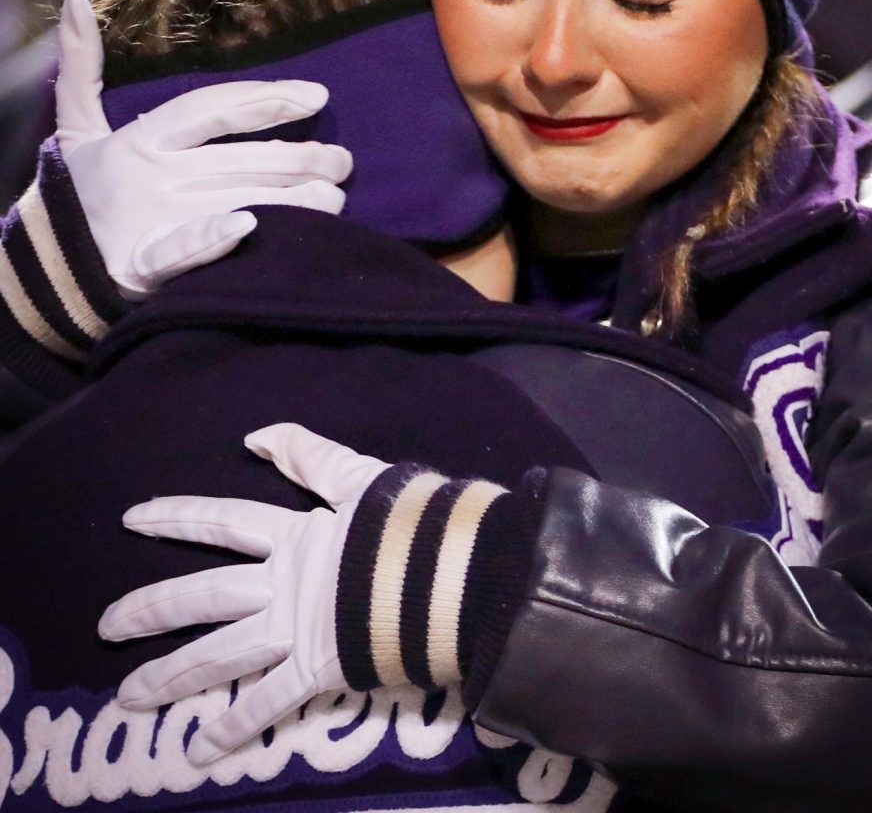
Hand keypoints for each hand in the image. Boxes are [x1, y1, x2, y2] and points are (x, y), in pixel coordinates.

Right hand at [55, 0, 352, 298]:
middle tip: (345, 159)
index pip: (214, 108)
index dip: (266, 99)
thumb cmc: (79, 191)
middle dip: (301, 158)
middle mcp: (150, 176)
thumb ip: (84, 65)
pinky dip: (214, 239)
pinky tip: (252, 229)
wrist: (47, 266)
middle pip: (241, 159)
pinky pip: (183, 249)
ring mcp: (148, 219)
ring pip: (235, 201)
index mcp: (140, 140)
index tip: (318, 94)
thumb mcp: (76, 126)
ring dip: (292, 200)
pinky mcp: (141, 266)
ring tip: (338, 197)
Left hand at [98, 423, 389, 764]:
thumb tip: (255, 435)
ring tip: (128, 697)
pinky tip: (200, 749)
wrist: (453, 572)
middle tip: (105, 625)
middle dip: (150, 609)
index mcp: (294, 534)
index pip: (223, 521)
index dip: (178, 515)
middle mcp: (281, 584)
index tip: (132, 518)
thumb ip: (309, 457)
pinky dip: (236, 726)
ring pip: (219, 655)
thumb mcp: (360, 477)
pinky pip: (268, 703)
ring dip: (172, 676)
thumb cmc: (411, 524)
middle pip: (202, 594)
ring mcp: (294, 629)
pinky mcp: (316, 669)